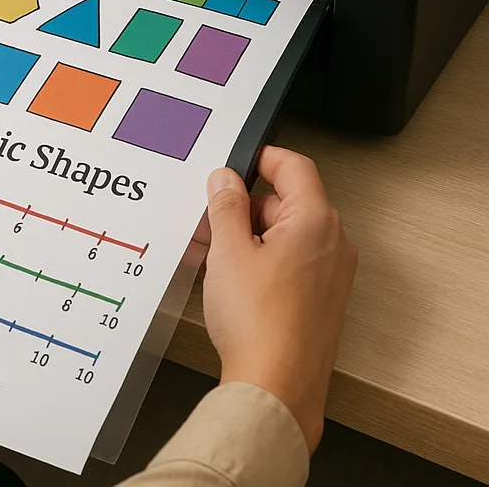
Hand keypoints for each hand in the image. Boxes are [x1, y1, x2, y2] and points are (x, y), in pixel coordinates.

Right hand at [202, 146, 356, 452]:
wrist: (276, 388)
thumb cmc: (260, 324)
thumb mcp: (228, 250)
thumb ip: (226, 204)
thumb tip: (226, 178)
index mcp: (316, 221)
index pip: (294, 166)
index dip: (261, 157)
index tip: (236, 162)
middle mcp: (333, 243)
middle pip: (287, 201)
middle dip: (247, 206)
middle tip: (212, 221)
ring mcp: (331, 273)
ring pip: (287, 233)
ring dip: (252, 236)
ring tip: (217, 258)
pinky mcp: (322, 298)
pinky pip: (292, 260)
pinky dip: (263, 260)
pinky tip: (233, 281)